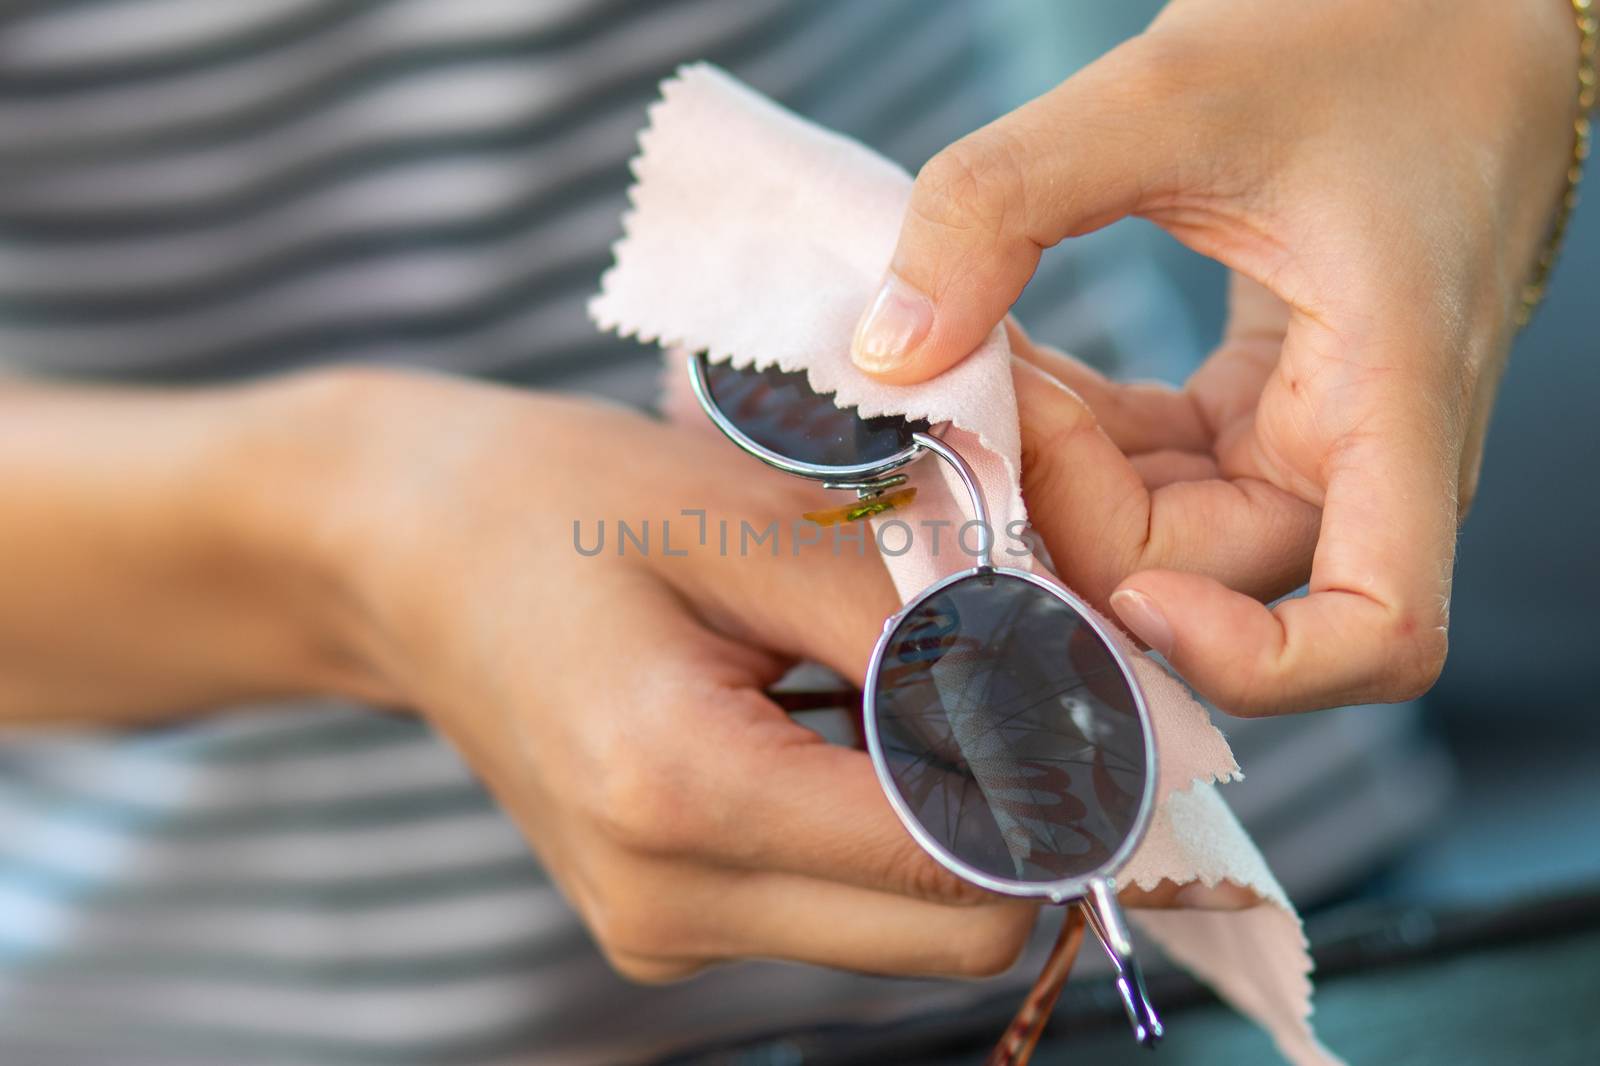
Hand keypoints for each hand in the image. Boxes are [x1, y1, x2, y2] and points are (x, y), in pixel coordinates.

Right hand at [304, 369, 1047, 981]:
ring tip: (907, 679)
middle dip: (1023, 814)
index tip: (1091, 683)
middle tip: (1017, 675)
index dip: (1059, 782)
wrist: (406, 555)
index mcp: (678, 793)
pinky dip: (883, 825)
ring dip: (955, 819)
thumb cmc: (560, 504)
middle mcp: (668, 904)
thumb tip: (1071, 693)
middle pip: (953, 931)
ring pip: (907, 929)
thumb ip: (913, 617)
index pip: (958, 863)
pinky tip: (842, 716)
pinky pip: (839, 907)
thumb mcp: (747, 521)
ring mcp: (661, 931)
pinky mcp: (664, 924)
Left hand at [849, 0, 1581, 714]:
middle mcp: (1363, 453)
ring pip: (1165, 538)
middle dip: (1070, 521)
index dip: (1248, 661)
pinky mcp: (1265, 411)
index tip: (1122, 585)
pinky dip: (1077, 442)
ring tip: (980, 366)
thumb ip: (1003, 206)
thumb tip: (890, 350)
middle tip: (976, 405)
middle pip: (1208, 585)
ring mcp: (1312, 439)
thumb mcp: (1166, 97)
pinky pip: (1157, 474)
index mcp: (1393, 401)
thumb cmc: (1359, 28)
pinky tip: (1012, 360)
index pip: (1377, 634)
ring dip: (1056, 481)